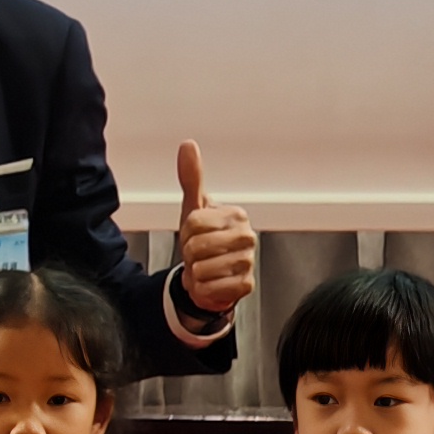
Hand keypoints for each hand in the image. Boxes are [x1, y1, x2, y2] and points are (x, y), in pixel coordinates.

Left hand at [172, 141, 254, 322]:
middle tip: (198, 253)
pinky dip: (202, 289)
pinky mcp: (246, 285)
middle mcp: (247, 237)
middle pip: (195, 246)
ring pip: (201, 269)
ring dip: (195, 272)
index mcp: (236, 215)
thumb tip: (188, 145)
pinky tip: (211, 282)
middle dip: (189, 253)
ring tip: (204, 267)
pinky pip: (209, 288)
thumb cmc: (204, 238)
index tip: (193, 233)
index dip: (185, 231)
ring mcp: (248, 261)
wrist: (210, 273)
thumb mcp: (194, 206)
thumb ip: (191, 177)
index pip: (192, 222)